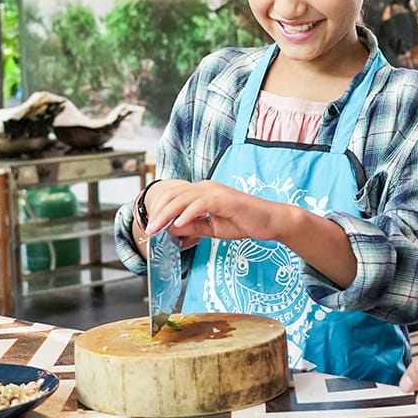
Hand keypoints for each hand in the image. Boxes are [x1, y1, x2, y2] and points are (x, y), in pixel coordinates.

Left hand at [146, 180, 287, 244]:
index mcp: (203, 192)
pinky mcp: (224, 199)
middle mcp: (207, 187)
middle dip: (158, 213)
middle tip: (147, 230)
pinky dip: (188, 213)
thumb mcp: (213, 228)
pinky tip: (178, 224)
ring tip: (156, 228)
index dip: (159, 210)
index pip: (175, 197)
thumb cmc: (244, 222)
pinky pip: (201, 204)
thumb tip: (172, 227)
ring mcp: (215, 191)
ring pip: (183, 198)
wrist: (269, 221)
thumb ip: (194, 227)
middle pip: (174, 195)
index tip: (150, 227)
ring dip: (167, 214)